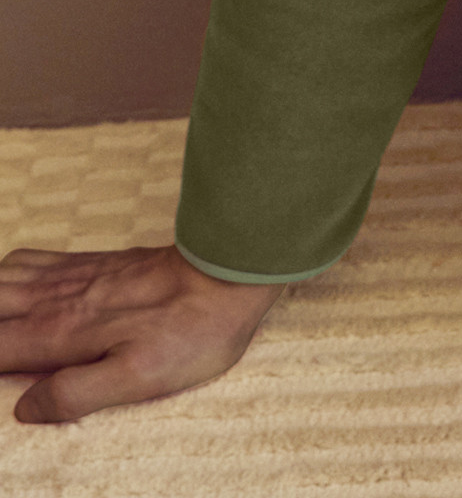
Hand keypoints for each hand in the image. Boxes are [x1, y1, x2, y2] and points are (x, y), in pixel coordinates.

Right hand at [1, 243, 283, 422]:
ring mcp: (75, 276)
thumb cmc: (190, 330)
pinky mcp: (96, 262)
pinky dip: (10, 276)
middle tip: (1, 353)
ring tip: (2, 327)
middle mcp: (56, 300)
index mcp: (60, 333)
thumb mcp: (136, 379)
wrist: (232, 270)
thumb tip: (25, 407)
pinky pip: (33, 261)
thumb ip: (74, 394)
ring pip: (4, 279)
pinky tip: (17, 292)